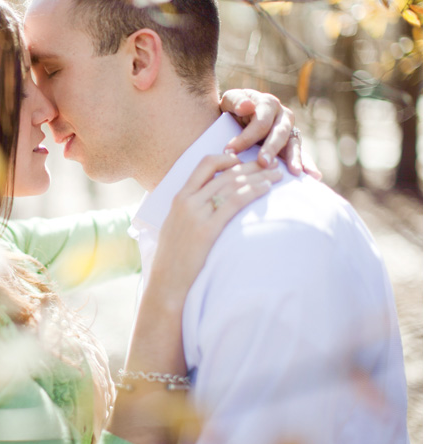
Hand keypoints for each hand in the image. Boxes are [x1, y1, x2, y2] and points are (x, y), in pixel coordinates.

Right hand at [148, 153, 282, 312]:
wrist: (166, 284)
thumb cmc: (173, 261)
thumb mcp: (174, 228)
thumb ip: (188, 212)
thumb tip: (207, 205)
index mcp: (178, 198)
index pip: (205, 165)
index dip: (226, 158)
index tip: (244, 161)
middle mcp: (187, 202)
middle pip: (225, 174)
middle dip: (252, 166)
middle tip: (272, 165)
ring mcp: (196, 215)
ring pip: (232, 185)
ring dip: (258, 177)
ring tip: (278, 176)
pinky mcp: (207, 230)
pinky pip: (234, 203)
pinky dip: (252, 192)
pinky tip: (267, 189)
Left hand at [219, 89, 322, 179]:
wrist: (238, 118)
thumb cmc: (232, 109)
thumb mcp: (230, 101)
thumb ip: (236, 101)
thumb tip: (247, 106)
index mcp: (268, 104)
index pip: (260, 122)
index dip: (245, 137)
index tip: (229, 152)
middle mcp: (283, 116)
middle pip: (280, 133)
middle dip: (271, 148)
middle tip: (263, 163)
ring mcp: (290, 131)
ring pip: (293, 144)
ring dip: (294, 158)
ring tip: (295, 172)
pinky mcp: (292, 145)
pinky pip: (300, 155)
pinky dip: (308, 165)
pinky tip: (313, 176)